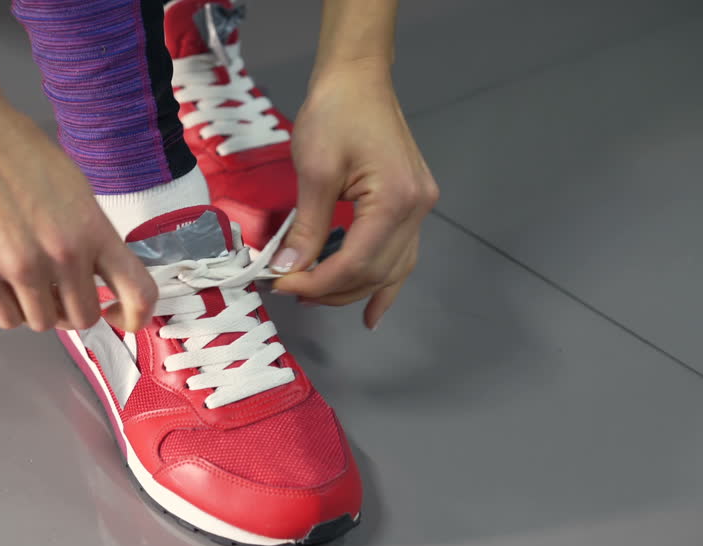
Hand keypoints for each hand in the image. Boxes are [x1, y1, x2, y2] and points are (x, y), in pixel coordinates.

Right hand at [0, 102, 155, 331]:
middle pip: (83, 318)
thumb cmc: (17, 152)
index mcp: (93, 229)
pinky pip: (7, 319)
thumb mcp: (75, 188)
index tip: (119, 316)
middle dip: (72, 308)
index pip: (138, 292)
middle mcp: (63, 254)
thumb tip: (96, 274)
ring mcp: (20, 267)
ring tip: (25, 280)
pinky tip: (3, 283)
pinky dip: (9, 308)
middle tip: (57, 290)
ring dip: (38, 308)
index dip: (135, 316)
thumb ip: (90, 234)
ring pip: (43, 323)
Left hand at [271, 63, 438, 328]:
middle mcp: (416, 210)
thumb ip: (307, 227)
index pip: (356, 262)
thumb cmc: (336, 113)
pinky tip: (372, 310)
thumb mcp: (315, 170)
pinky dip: (384, 283)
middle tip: (290, 290)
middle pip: (375, 272)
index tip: (282, 286)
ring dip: (354, 290)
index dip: (318, 283)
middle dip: (331, 289)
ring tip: (318, 299)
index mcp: (396, 201)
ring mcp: (420, 209)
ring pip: (391, 270)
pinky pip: (401, 256)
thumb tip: (288, 269)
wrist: (358, 78)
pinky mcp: (413, 205)